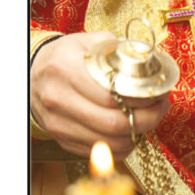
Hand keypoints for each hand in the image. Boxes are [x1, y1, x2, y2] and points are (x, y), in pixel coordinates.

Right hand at [30, 31, 170, 159]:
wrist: (34, 74)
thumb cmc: (67, 57)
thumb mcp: (89, 42)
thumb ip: (118, 50)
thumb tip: (151, 64)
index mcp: (66, 68)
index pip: (113, 96)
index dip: (143, 100)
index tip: (159, 94)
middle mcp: (58, 98)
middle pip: (113, 124)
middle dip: (146, 120)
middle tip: (159, 110)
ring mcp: (58, 123)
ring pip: (108, 142)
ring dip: (136, 136)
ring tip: (147, 121)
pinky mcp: (62, 140)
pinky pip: (100, 151)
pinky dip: (121, 147)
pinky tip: (129, 133)